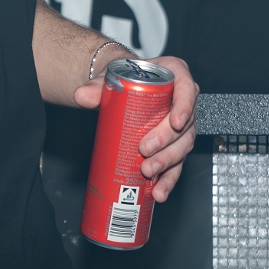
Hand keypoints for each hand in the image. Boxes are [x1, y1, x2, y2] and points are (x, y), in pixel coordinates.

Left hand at [70, 53, 200, 202]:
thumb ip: (96, 87)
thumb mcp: (111, 78)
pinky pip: (176, 164)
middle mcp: (183, 102)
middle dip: (167, 142)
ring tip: (148, 172)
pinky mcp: (173, 147)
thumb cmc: (124, 80)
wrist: (121, 91)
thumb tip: (81, 96)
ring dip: (168, 163)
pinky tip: (158, 191)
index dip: (185, 106)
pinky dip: (168, 180)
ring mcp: (181, 127)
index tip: (174, 122)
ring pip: (182, 147)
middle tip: (145, 150)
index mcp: (175, 77)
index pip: (187, 89)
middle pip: (184, 124)